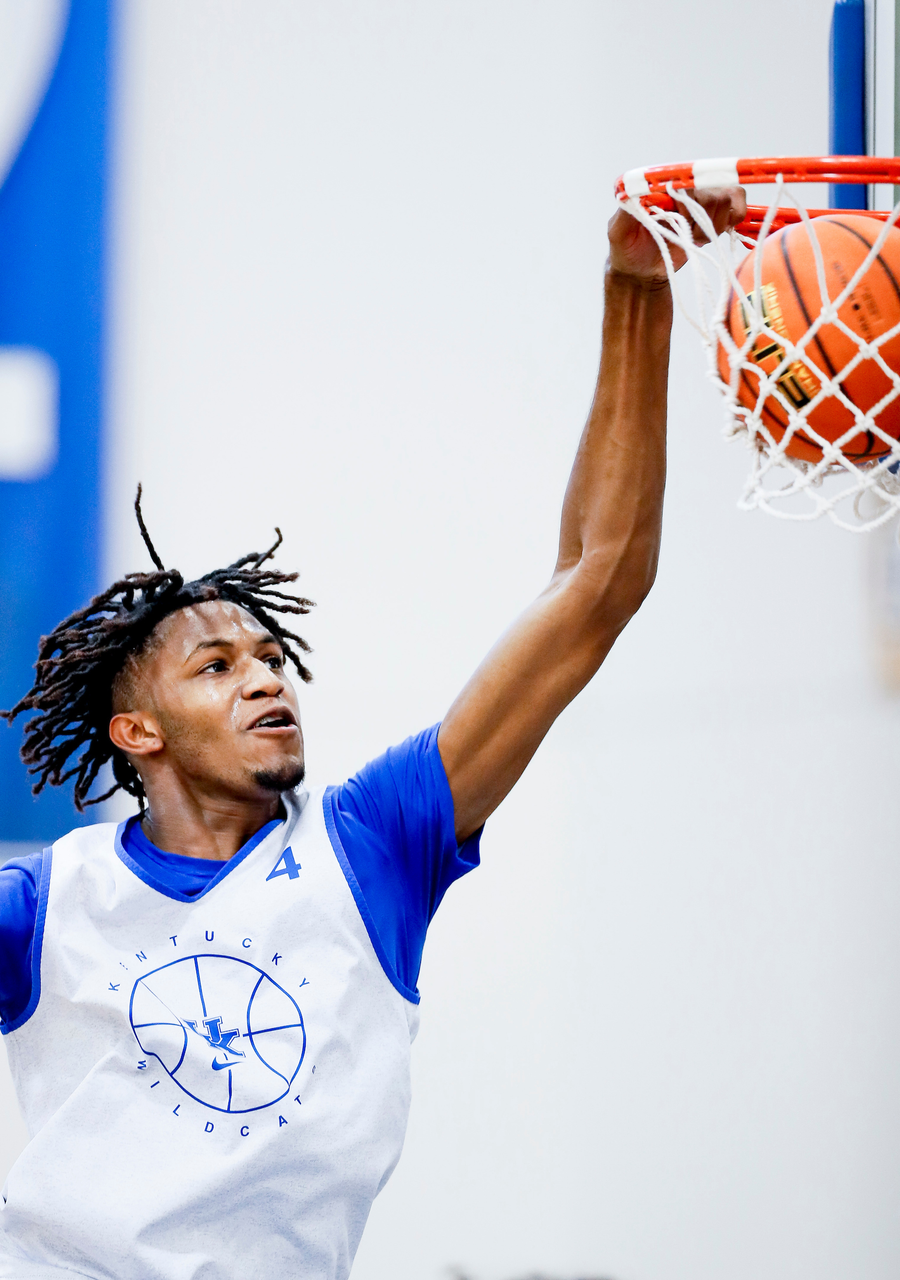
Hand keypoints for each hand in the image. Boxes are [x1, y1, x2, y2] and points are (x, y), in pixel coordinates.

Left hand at [607, 186, 747, 285]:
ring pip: (726, 198)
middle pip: (711, 189)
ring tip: (693, 238)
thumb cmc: (627, 251)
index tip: (682, 217)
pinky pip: (737, 209)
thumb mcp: (617, 231)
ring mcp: (701, 202)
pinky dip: (729, 223)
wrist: (641, 274)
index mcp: (661, 187)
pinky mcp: (716, 217)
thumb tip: (633, 192)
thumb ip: (626, 210)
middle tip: (684, 231)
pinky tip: (709, 235)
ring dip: (713, 223)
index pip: (686, 178)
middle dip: (700, 216)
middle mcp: (683, 189)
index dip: (689, 199)